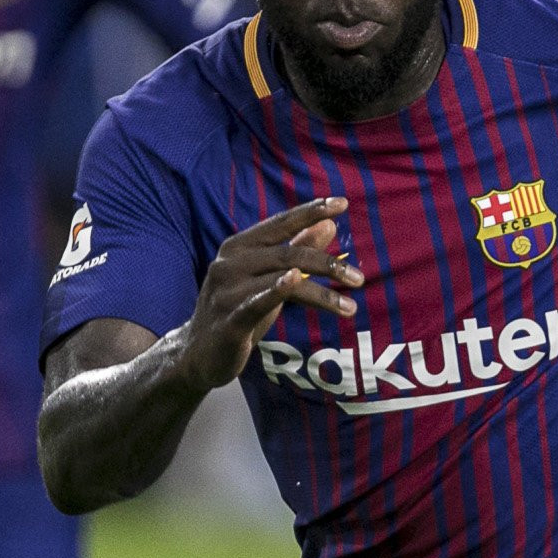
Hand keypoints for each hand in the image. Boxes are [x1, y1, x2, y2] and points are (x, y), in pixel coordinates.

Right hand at [176, 197, 362, 387]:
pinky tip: (295, 282)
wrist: (198, 354)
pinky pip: (258, 301)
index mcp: (239, 246)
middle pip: (287, 253)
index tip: (341, 203)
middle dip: (327, 264)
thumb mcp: (267, 278)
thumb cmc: (237, 311)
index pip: (280, 224)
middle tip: (358, 278)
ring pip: (282, 279)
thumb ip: (295, 250)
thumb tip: (329, 225)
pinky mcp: (230, 319)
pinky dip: (277, 289)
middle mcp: (231, 262)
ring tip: (350, 307)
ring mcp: (228, 289)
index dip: (310, 211)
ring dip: (321, 293)